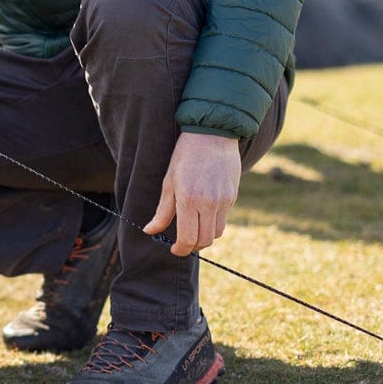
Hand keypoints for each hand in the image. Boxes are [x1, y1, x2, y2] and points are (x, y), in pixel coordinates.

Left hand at [144, 132, 240, 256]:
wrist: (212, 135)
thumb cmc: (185, 156)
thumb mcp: (169, 182)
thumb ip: (162, 211)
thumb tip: (149, 231)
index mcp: (189, 200)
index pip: (187, 238)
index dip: (180, 249)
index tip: (174, 249)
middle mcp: (209, 203)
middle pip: (205, 240)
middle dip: (193, 246)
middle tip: (183, 242)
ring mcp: (224, 201)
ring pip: (217, 233)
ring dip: (205, 236)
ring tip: (193, 228)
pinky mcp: (233, 196)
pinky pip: (224, 219)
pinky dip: (214, 223)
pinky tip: (204, 214)